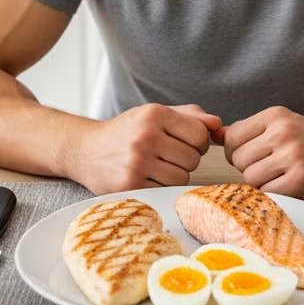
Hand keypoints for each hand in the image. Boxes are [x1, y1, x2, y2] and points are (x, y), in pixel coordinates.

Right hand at [68, 103, 220, 193]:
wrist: (84, 150)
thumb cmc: (126, 131)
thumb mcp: (154, 114)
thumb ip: (190, 116)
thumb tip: (219, 125)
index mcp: (154, 114)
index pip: (200, 134)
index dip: (198, 142)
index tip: (185, 143)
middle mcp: (145, 136)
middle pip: (193, 158)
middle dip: (186, 159)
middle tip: (167, 155)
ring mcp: (137, 162)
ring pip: (182, 177)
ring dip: (174, 174)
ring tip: (156, 166)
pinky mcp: (130, 184)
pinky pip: (165, 190)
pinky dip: (160, 186)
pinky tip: (145, 176)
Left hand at [221, 106, 303, 201]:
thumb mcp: (284, 124)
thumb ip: (251, 130)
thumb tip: (215, 136)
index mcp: (275, 115)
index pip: (232, 137)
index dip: (235, 152)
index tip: (250, 157)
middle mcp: (283, 132)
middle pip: (238, 159)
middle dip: (247, 168)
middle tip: (268, 169)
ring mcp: (292, 156)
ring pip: (250, 177)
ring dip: (260, 183)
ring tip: (278, 177)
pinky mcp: (300, 180)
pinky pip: (267, 191)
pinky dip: (273, 193)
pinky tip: (288, 186)